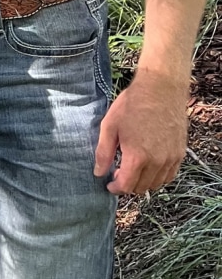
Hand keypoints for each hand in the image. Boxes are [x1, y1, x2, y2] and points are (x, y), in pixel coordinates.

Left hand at [93, 70, 189, 194]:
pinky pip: (170, 175)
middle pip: (142, 187)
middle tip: (119, 175)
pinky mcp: (180, 153)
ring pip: (157, 183)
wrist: (161, 89)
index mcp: (137, 157)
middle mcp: (157, 162)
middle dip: (128, 185)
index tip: (109, 184)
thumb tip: (99, 173)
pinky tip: (149, 167)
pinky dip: (158, 177)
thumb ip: (103, 153)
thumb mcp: (110, 126)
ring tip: (133, 171)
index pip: (127, 186)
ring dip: (143, 182)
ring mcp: (171, 158)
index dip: (116, 188)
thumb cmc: (132, 105)